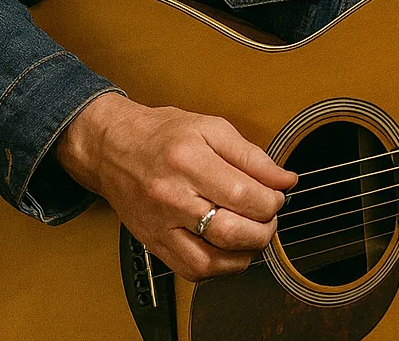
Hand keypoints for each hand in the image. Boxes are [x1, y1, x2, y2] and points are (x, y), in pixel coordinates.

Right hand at [56, 93, 296, 280]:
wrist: (114, 148)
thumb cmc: (164, 133)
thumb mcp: (213, 128)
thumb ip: (252, 156)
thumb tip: (285, 179)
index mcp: (190, 161)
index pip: (243, 194)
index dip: (271, 200)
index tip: (279, 194)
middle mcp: (172, 197)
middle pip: (230, 231)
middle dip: (264, 229)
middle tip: (270, 216)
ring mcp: (161, 225)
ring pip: (211, 260)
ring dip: (245, 253)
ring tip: (254, 234)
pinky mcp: (154, 244)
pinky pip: (191, 270)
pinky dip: (220, 267)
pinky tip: (231, 249)